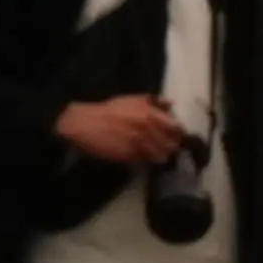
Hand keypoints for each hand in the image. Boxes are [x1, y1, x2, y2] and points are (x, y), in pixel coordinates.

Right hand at [56, 95, 186, 167]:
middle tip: (164, 146)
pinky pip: (147, 161)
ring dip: (159, 155)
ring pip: (162, 156)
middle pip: (172, 145)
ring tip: (152, 151)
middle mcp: (147, 129)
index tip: (175, 135)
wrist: (84, 124)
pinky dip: (147, 160)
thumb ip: (153, 101)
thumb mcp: (130, 100)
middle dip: (170, 146)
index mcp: (149, 114)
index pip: (177, 128)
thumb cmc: (108, 111)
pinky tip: (141, 156)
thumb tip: (172, 104)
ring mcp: (139, 144)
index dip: (178, 133)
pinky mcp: (130, 157)